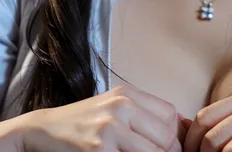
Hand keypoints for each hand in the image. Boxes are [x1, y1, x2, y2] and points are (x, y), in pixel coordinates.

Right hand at [18, 84, 185, 151]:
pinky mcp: (99, 150)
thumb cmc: (82, 122)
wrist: (42, 131)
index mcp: (127, 94)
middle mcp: (122, 106)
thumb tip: (181, 127)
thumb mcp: (113, 107)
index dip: (174, 136)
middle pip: (166, 137)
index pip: (170, 115)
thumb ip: (143, 114)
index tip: (168, 147)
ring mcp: (110, 129)